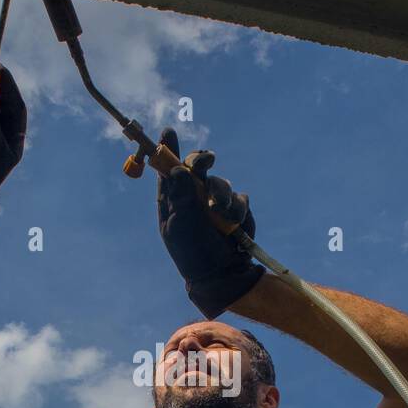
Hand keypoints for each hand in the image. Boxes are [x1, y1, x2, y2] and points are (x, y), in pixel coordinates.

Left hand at [156, 127, 262, 318]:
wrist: (225, 274)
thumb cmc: (195, 253)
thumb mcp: (182, 226)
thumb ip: (181, 197)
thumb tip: (178, 168)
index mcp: (173, 201)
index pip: (168, 170)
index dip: (167, 150)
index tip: (168, 132)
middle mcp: (193, 198)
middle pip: (197, 167)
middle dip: (201, 160)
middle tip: (206, 161)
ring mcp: (215, 203)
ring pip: (220, 182)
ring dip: (222, 197)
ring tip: (222, 218)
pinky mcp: (236, 209)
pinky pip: (239, 198)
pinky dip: (237, 212)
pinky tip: (233, 228)